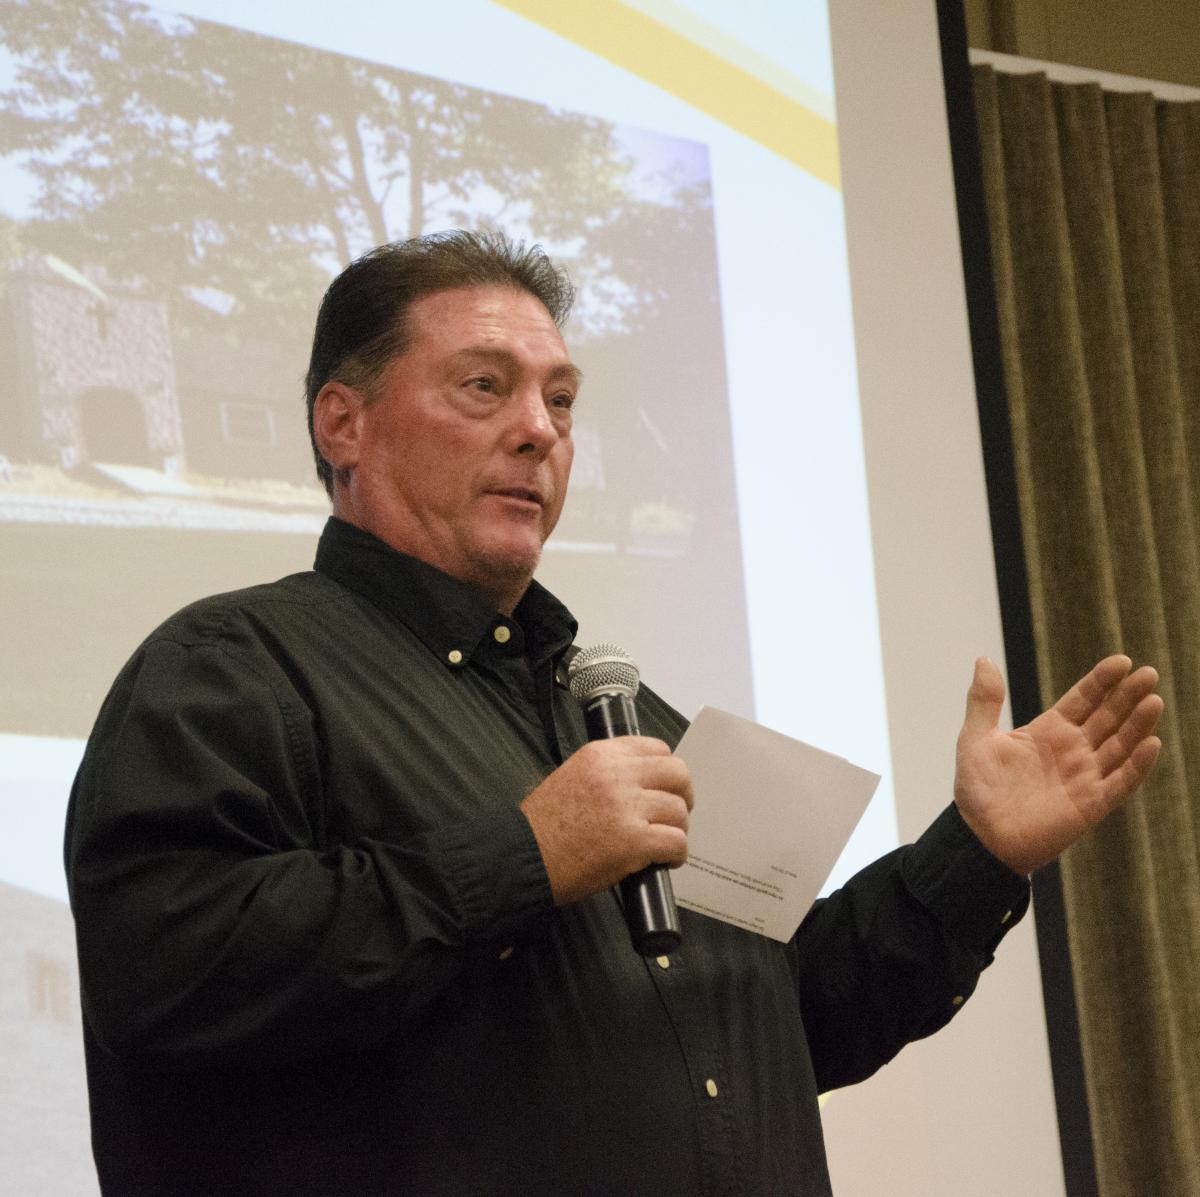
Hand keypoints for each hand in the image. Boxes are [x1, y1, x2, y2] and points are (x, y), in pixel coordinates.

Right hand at [520, 737, 692, 905]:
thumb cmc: (543, 826)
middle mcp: (617, 775)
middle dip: (682, 795)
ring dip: (677, 828)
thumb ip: (607, 772)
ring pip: (679, 811)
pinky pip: (677, 842)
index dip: (666, 770)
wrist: (523, 857)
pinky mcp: (634, 841)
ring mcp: (627, 807)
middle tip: (674, 812)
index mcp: (601, 755)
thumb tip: (643, 782)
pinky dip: (676, 854)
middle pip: (677, 773)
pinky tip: (664, 860)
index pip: (656, 747)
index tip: (664, 786)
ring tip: (663, 840)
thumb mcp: (572, 776)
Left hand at [953, 655, 1162, 874]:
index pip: (1083, 700)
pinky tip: (1151, 743)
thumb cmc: (977, 789)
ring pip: (1120, 745)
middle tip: (1148, 674)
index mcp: (1048, 730)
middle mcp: (1072, 750)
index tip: (1122, 661)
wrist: (980, 836)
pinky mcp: (1091, 804)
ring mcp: (1085, 776)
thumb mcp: (975, 738)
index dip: (1102, 681)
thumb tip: (983, 659)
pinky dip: (1137, 764)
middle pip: (1108, 717)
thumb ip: (984, 701)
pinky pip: (1120, 782)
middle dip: (1128, 696)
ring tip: (1153, 701)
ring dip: (1138, 725)